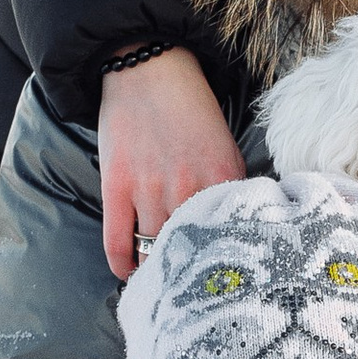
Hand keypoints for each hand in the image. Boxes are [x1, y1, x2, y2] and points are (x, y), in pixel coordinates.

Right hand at [97, 47, 246, 281]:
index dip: (226, 262)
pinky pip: (117, 241)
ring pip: (154, 250)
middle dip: (192, 273)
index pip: (229, 235)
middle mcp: (189, 188)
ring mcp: (150, 189)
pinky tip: (129, 273)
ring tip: (162, 281)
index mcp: (223, 177)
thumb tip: (240, 226)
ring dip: (157, 270)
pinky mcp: (117, 186)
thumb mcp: (225, 144)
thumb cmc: (190, 109)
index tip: (224, 280)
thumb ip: (232, 185)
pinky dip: (123, 264)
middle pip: (192, 250)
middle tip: (193, 290)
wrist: (149, 68)